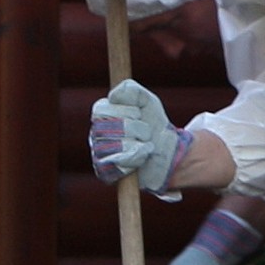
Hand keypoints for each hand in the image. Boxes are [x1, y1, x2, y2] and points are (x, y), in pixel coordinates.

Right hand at [89, 79, 185, 193]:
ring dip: (140, 143)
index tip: (139, 113)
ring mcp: (99, 155)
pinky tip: (143, 157)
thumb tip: (113, 96)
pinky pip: (117, 164)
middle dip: (137, 127)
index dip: (126, 110)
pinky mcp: (106, 173)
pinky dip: (136, 158)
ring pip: (116, 145)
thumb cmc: (154, 125)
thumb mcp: (147, 101)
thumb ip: (131, 90)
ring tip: (146, 144)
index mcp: (100, 115)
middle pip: (111, 127)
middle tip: (145, 131)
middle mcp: (95, 135)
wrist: (169, 152)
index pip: (102, 109)